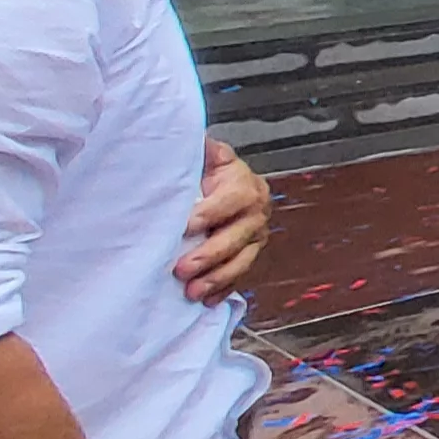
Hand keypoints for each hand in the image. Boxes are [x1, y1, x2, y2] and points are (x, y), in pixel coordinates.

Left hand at [175, 138, 268, 304]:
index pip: (233, 199)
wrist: (218, 186)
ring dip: (217, 277)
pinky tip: (206, 300)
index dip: (209, 213)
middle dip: (209, 254)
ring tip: (192, 291)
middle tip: (181, 268)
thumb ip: (199, 148)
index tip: (184, 226)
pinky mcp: (249, 254)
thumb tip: (192, 138)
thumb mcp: (205, 154)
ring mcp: (255, 235)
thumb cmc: (205, 171)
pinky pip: (241, 275)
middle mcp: (256, 210)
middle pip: (239, 235)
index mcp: (244, 183)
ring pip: (242, 259)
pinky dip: (223, 288)